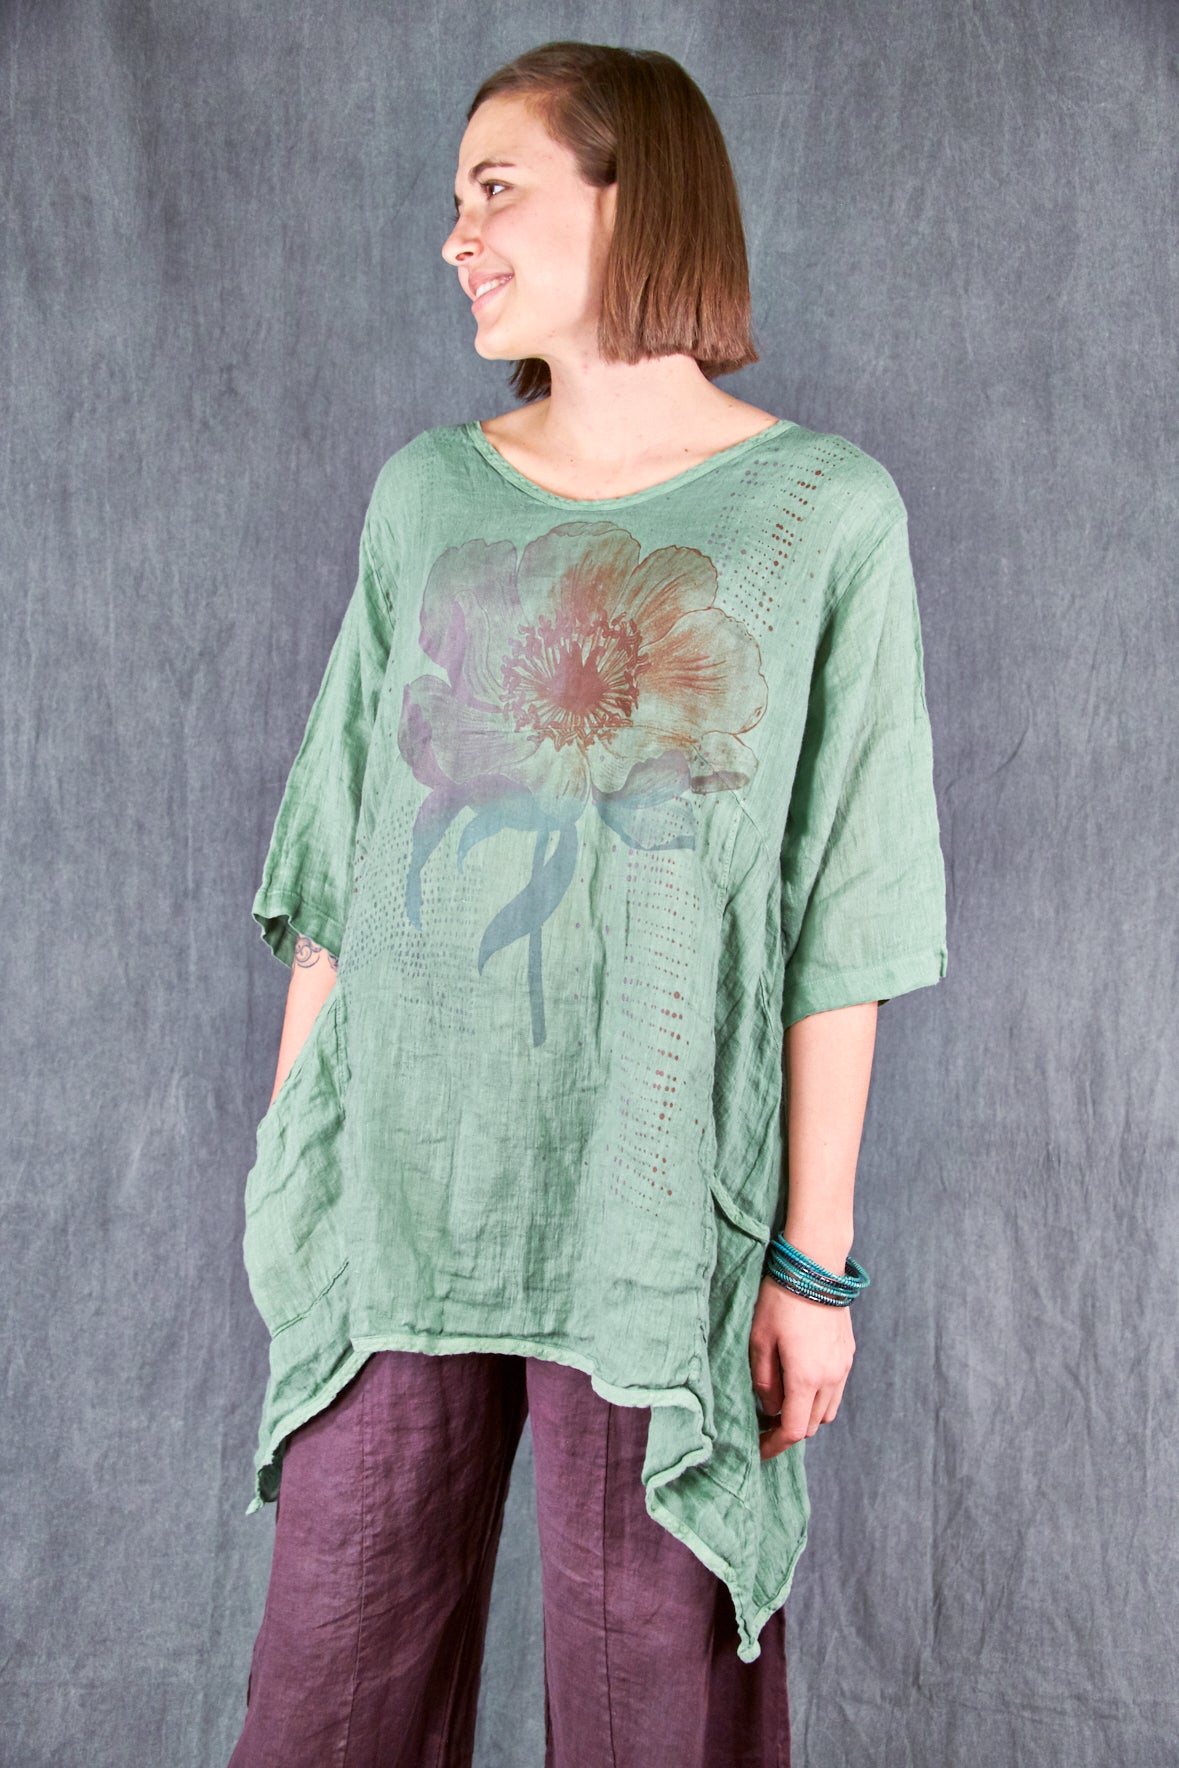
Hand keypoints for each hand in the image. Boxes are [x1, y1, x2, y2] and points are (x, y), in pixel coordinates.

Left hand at [749, 1275, 854, 1460]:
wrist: (815, 1266)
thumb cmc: (780, 1300)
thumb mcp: (759, 1340)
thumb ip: (763, 1381)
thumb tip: (770, 1407)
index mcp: (805, 1378)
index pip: (793, 1431)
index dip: (774, 1446)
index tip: (758, 1450)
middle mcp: (830, 1378)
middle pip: (812, 1425)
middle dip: (789, 1430)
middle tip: (765, 1423)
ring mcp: (843, 1366)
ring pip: (827, 1411)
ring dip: (807, 1414)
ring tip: (784, 1401)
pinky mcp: (848, 1354)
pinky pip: (836, 1390)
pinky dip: (820, 1396)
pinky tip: (802, 1380)